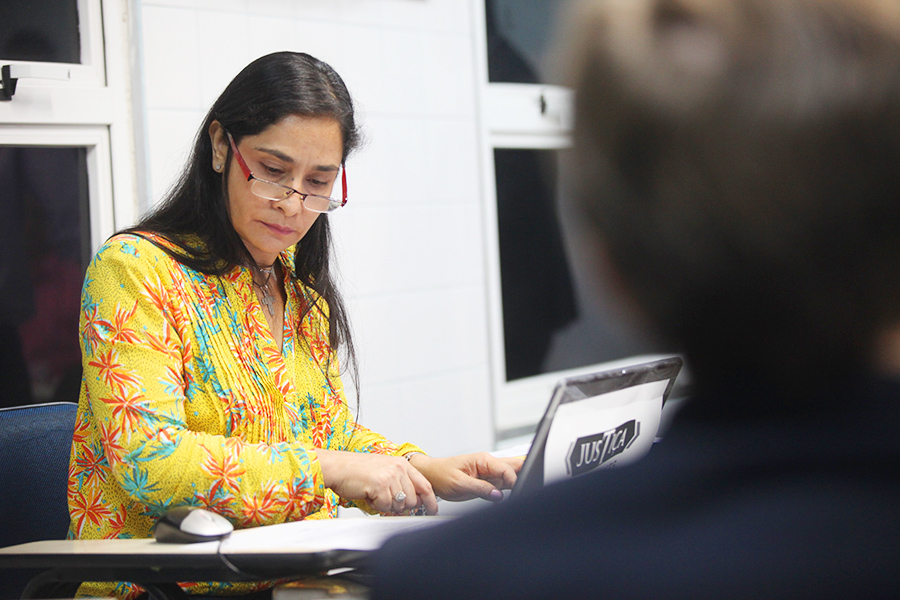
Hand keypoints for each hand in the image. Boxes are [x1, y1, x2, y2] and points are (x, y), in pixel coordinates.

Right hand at [316, 449, 438, 514]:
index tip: (432, 510)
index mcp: (401, 464)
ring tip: (374, 493)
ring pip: (399, 504)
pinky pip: (385, 506)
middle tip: (385, 499)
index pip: (424, 485)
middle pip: (413, 499)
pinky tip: (368, 494)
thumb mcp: (384, 471)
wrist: (337, 467)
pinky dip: (376, 505)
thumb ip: (400, 482)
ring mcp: (390, 476)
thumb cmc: (356, 470)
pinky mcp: (380, 485)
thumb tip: (412, 501)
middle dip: (400, 505)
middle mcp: (398, 468)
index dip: (430, 501)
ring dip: (386, 504)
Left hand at [407, 453, 523, 502]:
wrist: (432, 476)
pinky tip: (513, 494)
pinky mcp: (488, 482)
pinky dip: (509, 489)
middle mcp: (489, 464)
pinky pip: (503, 484)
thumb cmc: (441, 475)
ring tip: (520, 492)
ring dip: (516, 483)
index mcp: (483, 460)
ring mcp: (490, 473)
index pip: (506, 468)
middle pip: (513, 466)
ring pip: (511, 475)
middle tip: (526, 487)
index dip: (513, 480)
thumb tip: (498, 494)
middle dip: (522, 475)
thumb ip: (481, 488)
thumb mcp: (459, 483)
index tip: (516, 491)